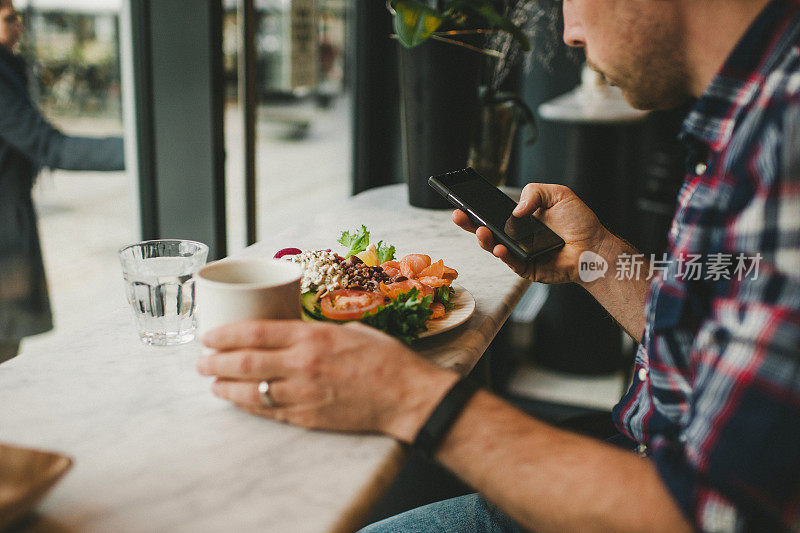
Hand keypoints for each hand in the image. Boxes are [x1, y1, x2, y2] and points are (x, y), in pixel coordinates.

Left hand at [196, 320, 458, 441]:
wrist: (406, 395)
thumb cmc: (383, 358)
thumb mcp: (348, 330)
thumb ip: (313, 332)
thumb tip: (287, 332)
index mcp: (311, 336)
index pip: (255, 332)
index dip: (225, 334)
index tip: (209, 336)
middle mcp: (302, 364)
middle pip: (244, 362)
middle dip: (215, 362)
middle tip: (201, 362)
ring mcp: (303, 393)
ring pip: (249, 390)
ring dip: (224, 387)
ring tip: (211, 383)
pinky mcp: (307, 416)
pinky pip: (268, 411)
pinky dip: (248, 406)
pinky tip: (237, 400)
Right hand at [452, 183, 609, 284]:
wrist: (595, 246)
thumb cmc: (579, 222)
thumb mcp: (558, 194)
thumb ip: (534, 192)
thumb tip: (515, 209)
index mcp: (520, 219)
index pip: (493, 213)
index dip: (477, 209)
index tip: (463, 202)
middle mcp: (516, 236)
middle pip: (487, 231)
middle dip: (470, 224)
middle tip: (459, 215)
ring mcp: (519, 253)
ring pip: (495, 247)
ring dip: (485, 241)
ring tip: (483, 232)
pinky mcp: (527, 268)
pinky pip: (511, 263)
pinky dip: (504, 255)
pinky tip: (500, 248)